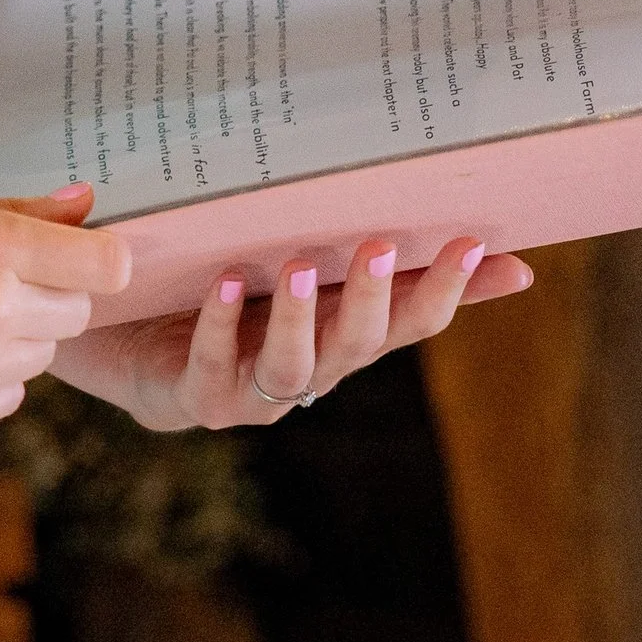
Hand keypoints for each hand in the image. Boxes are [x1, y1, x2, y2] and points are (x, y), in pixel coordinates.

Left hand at [47, 235, 534, 431]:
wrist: (135, 346)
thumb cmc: (233, 298)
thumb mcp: (308, 271)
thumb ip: (386, 265)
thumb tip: (506, 263)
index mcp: (342, 335)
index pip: (410, 319)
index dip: (446, 288)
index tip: (478, 243)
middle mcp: (310, 369)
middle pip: (359, 344)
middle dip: (375, 299)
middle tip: (380, 245)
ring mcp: (254, 392)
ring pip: (292, 365)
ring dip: (299, 318)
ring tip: (299, 266)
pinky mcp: (197, 398)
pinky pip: (212, 365)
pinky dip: (219, 326)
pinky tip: (223, 284)